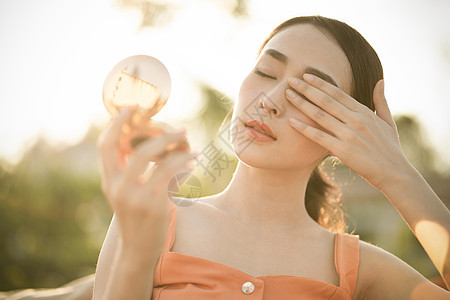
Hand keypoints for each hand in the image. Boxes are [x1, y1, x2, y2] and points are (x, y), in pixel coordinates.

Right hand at [97, 108, 195, 253]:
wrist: (139, 250)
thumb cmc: (137, 218)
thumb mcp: (127, 193)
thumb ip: (130, 170)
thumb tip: (151, 142)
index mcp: (108, 181)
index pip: (105, 145)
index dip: (117, 124)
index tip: (132, 108)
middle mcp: (117, 186)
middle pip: (134, 147)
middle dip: (157, 132)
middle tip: (180, 128)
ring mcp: (133, 196)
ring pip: (151, 156)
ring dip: (174, 145)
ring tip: (191, 143)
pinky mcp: (152, 204)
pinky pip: (169, 173)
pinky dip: (183, 163)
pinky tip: (193, 162)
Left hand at [286, 74, 409, 190]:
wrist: (394, 173)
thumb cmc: (390, 148)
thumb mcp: (388, 122)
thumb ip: (381, 101)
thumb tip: (380, 81)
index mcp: (364, 112)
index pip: (338, 93)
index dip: (320, 83)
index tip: (306, 76)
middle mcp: (356, 120)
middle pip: (325, 100)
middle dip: (306, 89)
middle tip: (291, 80)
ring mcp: (349, 135)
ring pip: (320, 115)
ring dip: (302, 103)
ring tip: (288, 95)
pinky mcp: (343, 150)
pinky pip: (319, 137)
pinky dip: (304, 128)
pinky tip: (292, 121)